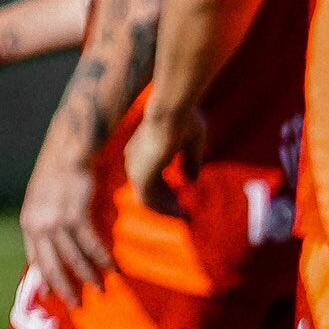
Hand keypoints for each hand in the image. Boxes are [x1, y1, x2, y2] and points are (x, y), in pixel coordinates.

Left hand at [19, 136, 114, 302]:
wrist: (68, 147)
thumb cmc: (60, 173)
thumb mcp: (44, 200)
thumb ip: (46, 223)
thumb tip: (53, 245)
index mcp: (29, 223)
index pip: (35, 258)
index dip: (44, 279)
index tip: (52, 296)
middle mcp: (39, 224)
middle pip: (52, 265)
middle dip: (66, 288)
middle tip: (78, 305)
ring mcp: (56, 220)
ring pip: (74, 257)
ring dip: (89, 275)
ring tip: (101, 288)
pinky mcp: (75, 213)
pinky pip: (91, 243)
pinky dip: (104, 257)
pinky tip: (114, 267)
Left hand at [122, 95, 204, 215]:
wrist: (171, 112)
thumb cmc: (184, 120)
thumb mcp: (193, 142)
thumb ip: (191, 162)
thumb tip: (192, 182)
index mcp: (142, 150)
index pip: (151, 177)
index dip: (167, 190)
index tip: (182, 198)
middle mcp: (135, 162)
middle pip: (149, 190)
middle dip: (167, 203)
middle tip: (184, 213)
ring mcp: (136, 170)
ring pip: (148, 199)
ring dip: (166, 210)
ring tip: (185, 216)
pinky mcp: (141, 177)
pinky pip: (149, 202)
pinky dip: (164, 209)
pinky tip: (180, 213)